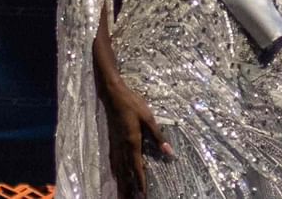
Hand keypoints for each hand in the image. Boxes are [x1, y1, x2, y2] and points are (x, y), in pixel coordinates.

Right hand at [99, 77, 173, 197]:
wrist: (113, 93)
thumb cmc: (132, 104)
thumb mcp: (149, 118)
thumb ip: (158, 136)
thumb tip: (169, 152)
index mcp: (132, 142)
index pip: (137, 166)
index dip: (140, 181)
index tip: (143, 193)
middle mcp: (122, 146)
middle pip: (124, 171)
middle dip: (128, 187)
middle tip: (131, 198)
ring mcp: (115, 143)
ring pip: (118, 167)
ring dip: (121, 181)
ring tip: (123, 193)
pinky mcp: (112, 139)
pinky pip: (113, 160)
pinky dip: (115, 170)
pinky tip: (116, 174)